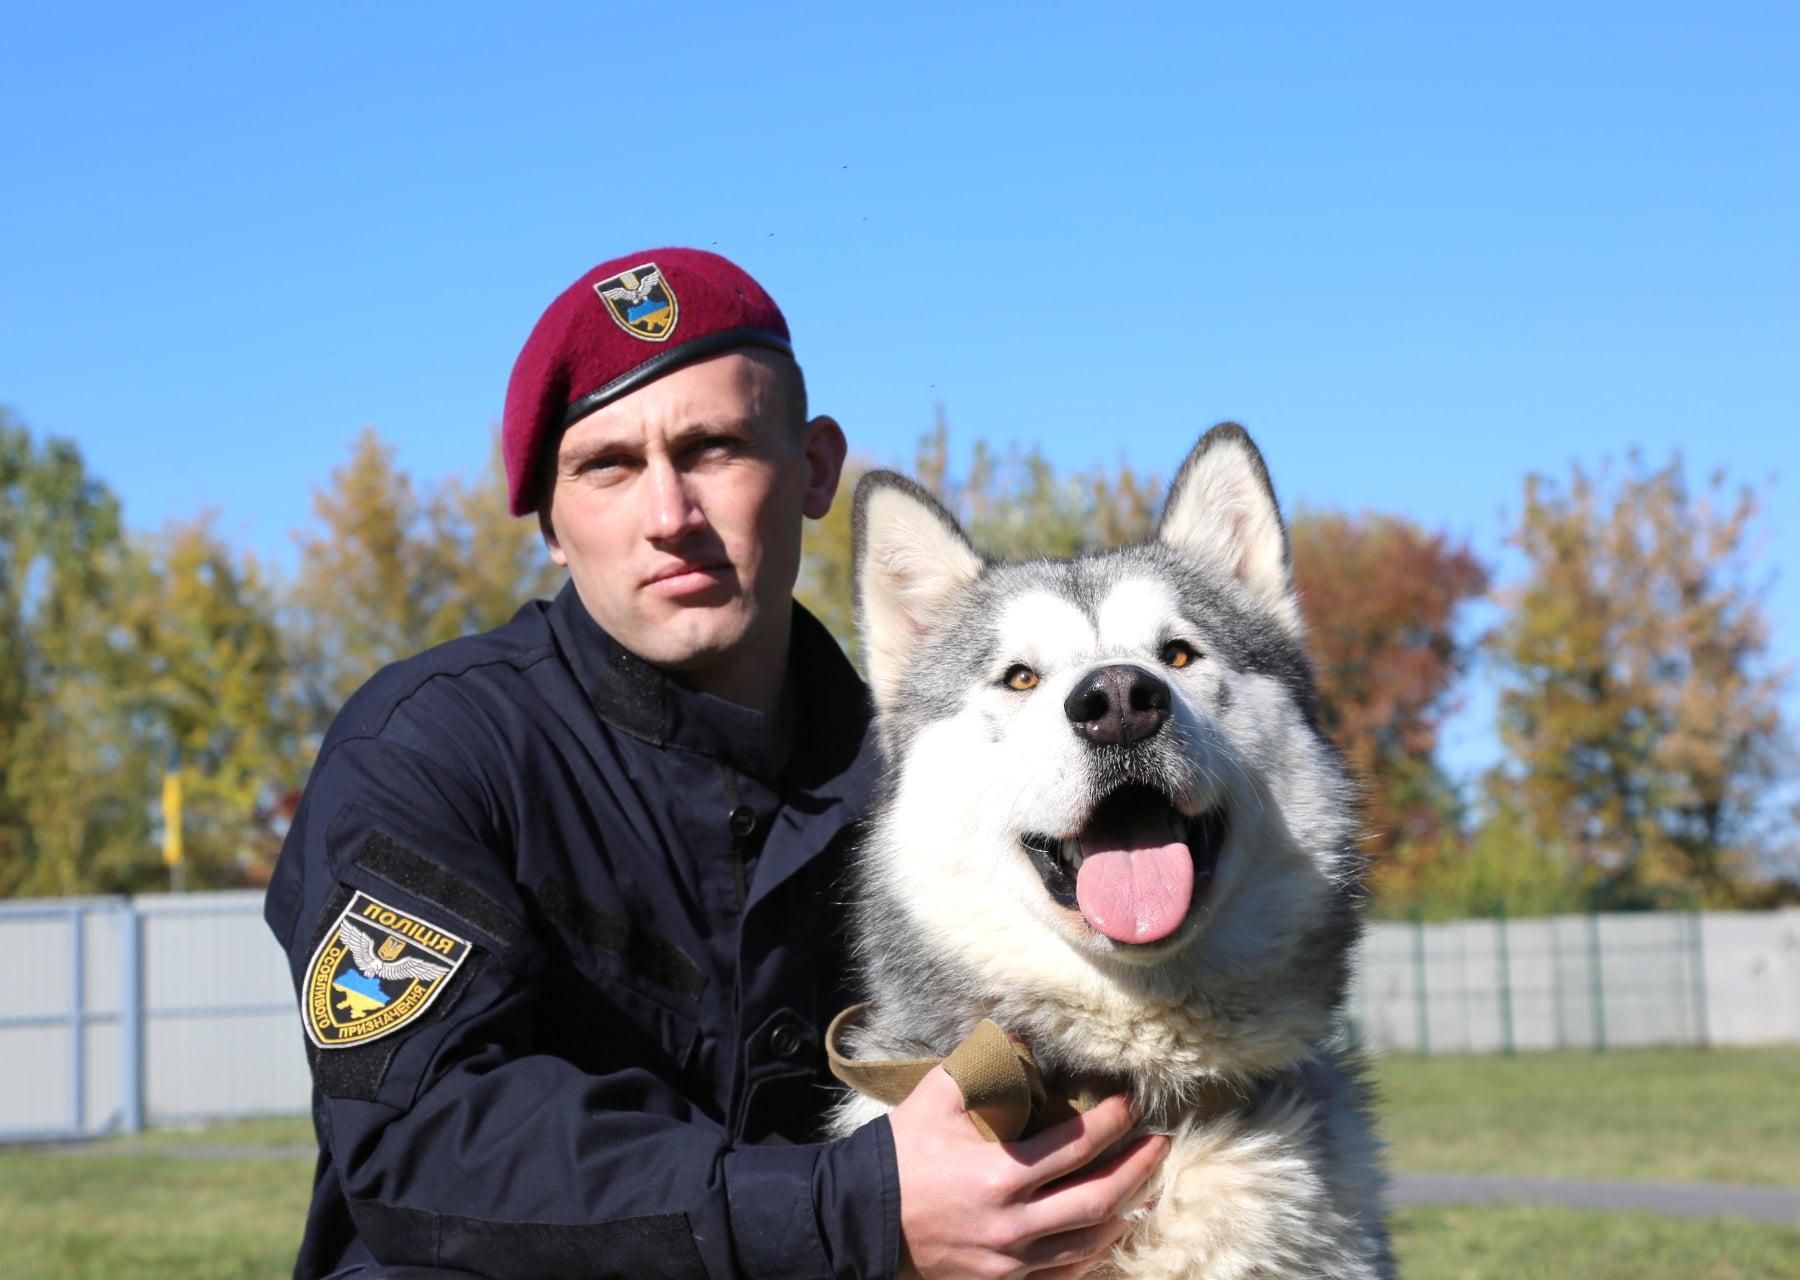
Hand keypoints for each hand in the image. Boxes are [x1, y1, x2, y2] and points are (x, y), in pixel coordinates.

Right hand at [890, 1066, 1166, 1279]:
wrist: (863, 1218)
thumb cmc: (902, 1152)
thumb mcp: (935, 1097)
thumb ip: (980, 1061)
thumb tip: (1020, 1032)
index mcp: (999, 1175)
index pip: (1077, 1145)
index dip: (1112, 1122)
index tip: (1131, 1103)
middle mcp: (1012, 1224)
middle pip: (1098, 1198)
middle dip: (1137, 1168)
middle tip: (1160, 1143)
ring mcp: (1010, 1262)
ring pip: (1089, 1241)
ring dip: (1127, 1211)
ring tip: (1149, 1185)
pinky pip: (1066, 1272)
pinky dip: (1097, 1250)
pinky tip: (1113, 1229)